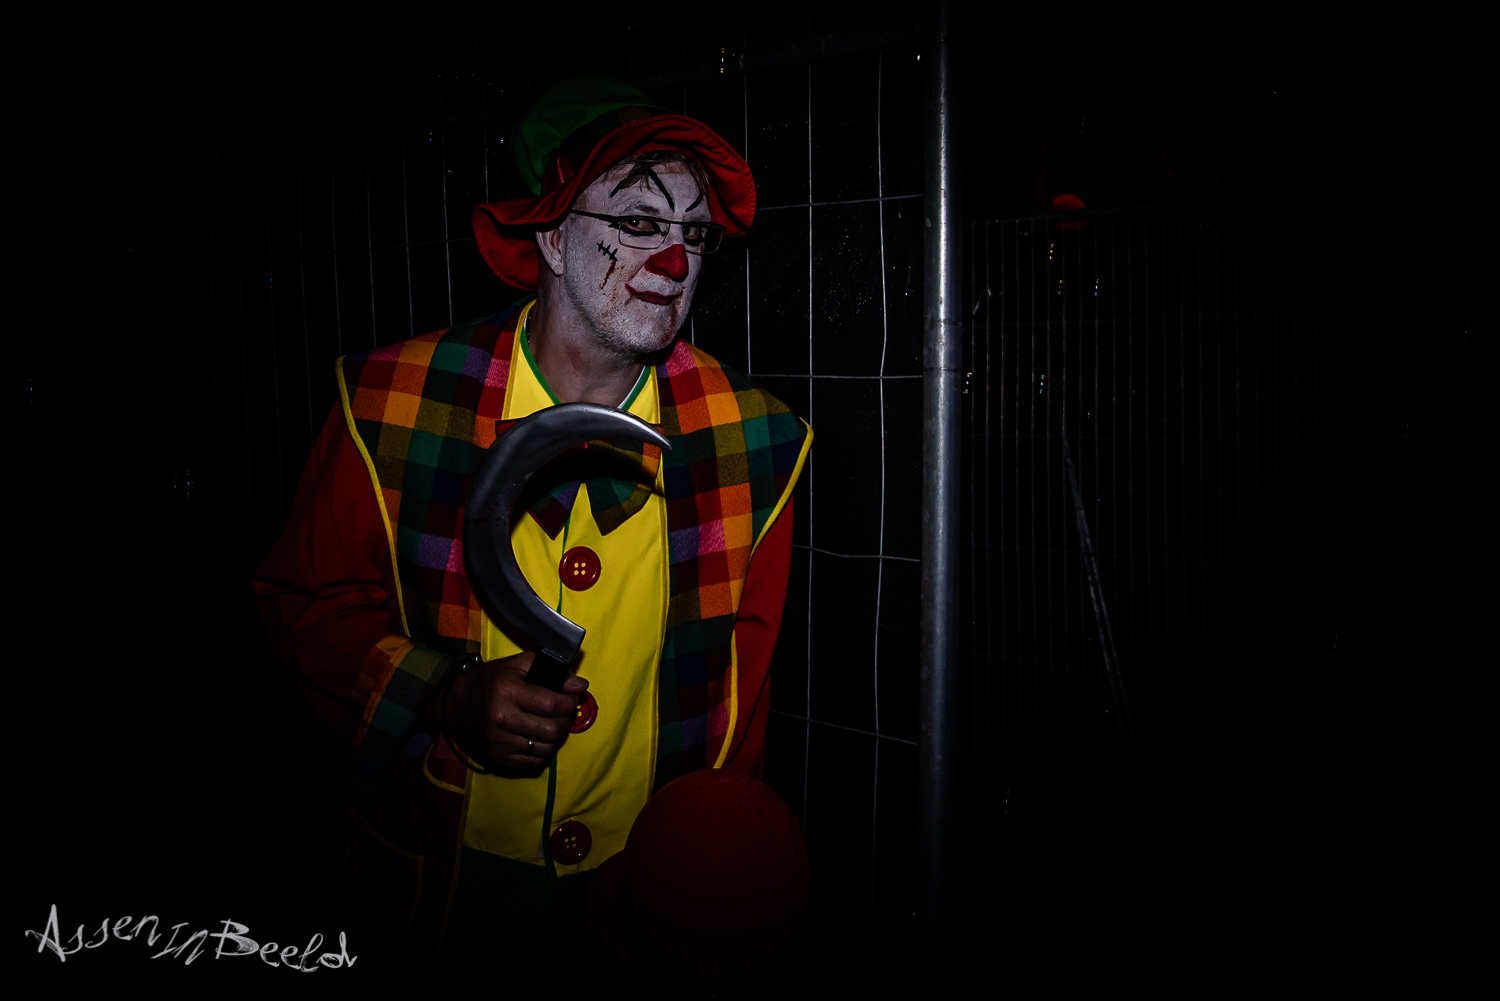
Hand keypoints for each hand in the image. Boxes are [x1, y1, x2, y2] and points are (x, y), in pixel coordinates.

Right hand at [439, 651, 587, 772]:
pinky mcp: (498, 758)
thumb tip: (579, 685)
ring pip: (547, 748)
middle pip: (552, 730)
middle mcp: (502, 720)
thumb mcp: (517, 666)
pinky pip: (535, 762)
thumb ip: (551, 672)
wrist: (457, 704)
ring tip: (552, 723)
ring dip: (556, 736)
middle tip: (564, 711)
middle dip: (566, 719)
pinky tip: (539, 737)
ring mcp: (500, 742)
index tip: (572, 697)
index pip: (552, 704)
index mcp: (507, 692)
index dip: (569, 701)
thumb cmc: (490, 682)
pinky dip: (543, 751)